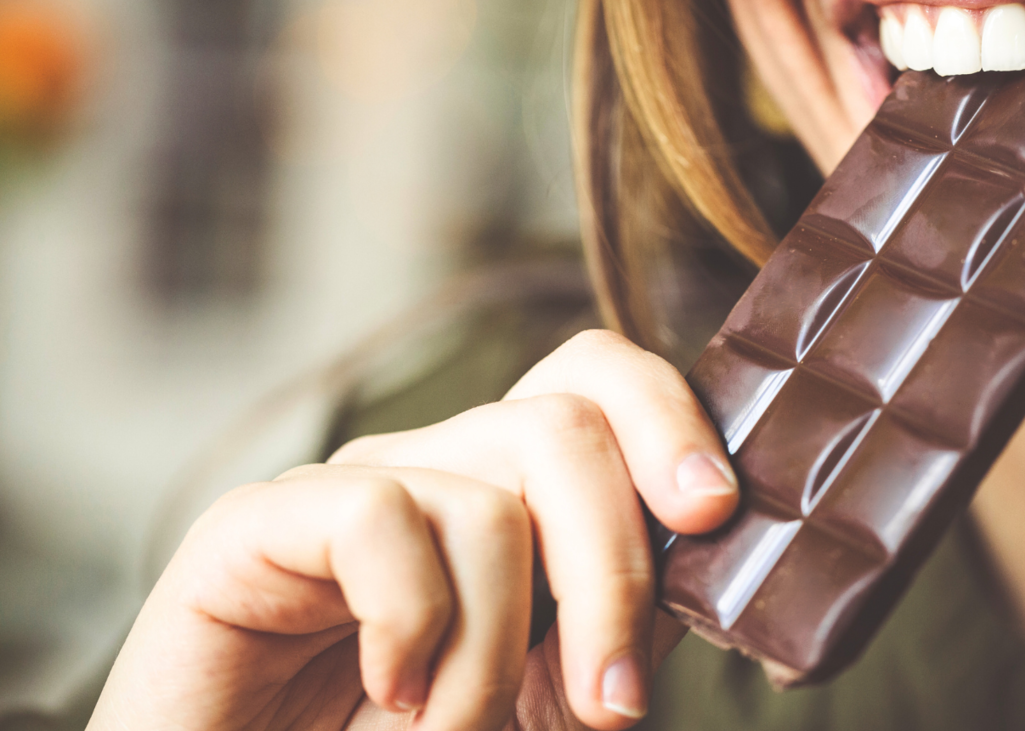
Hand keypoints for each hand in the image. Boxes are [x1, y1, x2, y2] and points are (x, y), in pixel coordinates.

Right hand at [88, 331, 738, 730]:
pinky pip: (377, 517)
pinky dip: (411, 626)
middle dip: (614, 571)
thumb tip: (712, 568)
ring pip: (488, 497)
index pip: (593, 379)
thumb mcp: (544, 693)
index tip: (715, 513)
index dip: (668, 417)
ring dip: (499, 651)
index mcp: (504, 488)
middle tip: (614, 703)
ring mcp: (345, 490)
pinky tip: (388, 692)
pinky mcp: (256, 524)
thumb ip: (616, 625)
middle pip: (563, 425)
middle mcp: (431, 468)